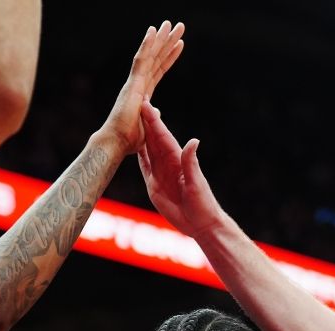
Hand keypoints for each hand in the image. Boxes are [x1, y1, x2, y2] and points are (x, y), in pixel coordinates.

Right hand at [99, 21, 184, 153]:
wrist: (117, 143)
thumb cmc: (129, 140)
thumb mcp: (148, 126)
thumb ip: (153, 116)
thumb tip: (157, 112)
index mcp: (143, 93)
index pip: (159, 70)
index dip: (169, 57)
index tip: (179, 45)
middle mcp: (139, 83)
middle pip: (156, 58)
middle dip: (167, 42)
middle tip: (178, 26)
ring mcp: (135, 82)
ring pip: (150, 55)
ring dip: (160, 38)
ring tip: (170, 23)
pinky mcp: (133, 84)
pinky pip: (141, 60)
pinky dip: (147, 45)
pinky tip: (153, 32)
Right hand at [137, 100, 226, 236]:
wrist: (201, 224)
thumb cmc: (203, 204)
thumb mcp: (196, 183)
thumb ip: (191, 163)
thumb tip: (193, 141)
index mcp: (178, 160)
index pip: (162, 136)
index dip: (154, 121)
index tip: (146, 104)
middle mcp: (168, 164)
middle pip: (152, 138)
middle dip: (145, 121)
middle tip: (136, 102)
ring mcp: (160, 173)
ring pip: (147, 149)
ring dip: (140, 135)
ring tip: (131, 119)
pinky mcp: (154, 185)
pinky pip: (144, 166)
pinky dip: (138, 155)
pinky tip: (131, 145)